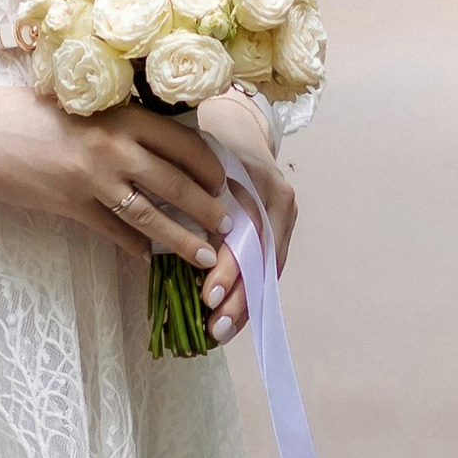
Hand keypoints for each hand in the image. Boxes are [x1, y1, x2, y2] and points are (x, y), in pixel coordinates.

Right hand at [0, 74, 225, 268]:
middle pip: (176, 184)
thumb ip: (123, 125)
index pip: (183, 144)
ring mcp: (93, 181)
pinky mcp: (71, 206)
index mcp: (122, 117)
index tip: (225, 183)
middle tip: (230, 227)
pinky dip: (133, 248)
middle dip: (208, 210)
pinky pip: (113, 232)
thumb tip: (162, 144)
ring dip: (182, 240)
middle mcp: (114, 148)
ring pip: (151, 216)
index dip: (209, 167)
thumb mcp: (87, 105)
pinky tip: (147, 259)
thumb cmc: (33, 110)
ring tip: (205, 256)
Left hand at [198, 123, 296, 342]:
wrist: (239, 126)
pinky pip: (265, 267)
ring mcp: (284, 218)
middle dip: (240, 298)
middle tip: (215, 327)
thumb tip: (173, 247)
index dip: (231, 271)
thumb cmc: (214, 143)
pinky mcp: (278, 229)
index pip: (251, 239)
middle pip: (263, 261)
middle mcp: (280, 205)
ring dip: (246, 304)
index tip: (209, 297)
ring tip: (221, 331)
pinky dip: (249, 293)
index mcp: (265, 187)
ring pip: (266, 270)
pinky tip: (233, 317)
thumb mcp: (204, 164)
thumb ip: (196, 200)